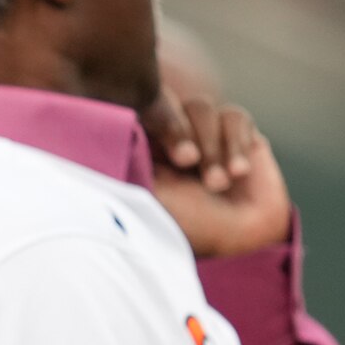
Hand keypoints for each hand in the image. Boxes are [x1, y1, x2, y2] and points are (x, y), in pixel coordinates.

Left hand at [144, 88, 291, 256]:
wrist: (240, 242)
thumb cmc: (186, 223)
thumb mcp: (146, 192)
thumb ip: (129, 155)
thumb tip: (105, 122)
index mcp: (141, 145)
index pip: (135, 112)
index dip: (148, 124)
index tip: (161, 152)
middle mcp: (171, 135)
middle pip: (168, 103)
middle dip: (180, 135)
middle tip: (186, 163)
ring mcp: (205, 132)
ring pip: (200, 108)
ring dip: (209, 148)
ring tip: (216, 184)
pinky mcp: (239, 134)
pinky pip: (234, 117)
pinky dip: (235, 144)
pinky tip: (238, 173)